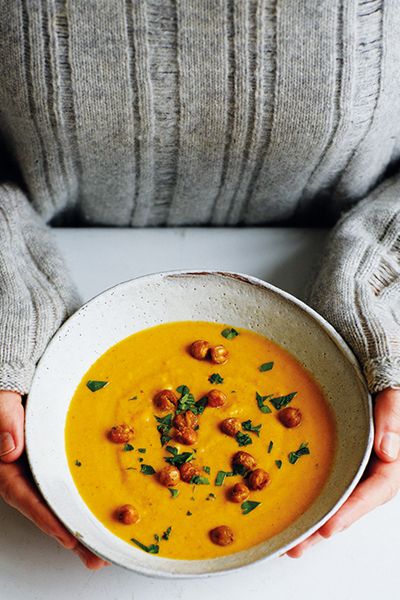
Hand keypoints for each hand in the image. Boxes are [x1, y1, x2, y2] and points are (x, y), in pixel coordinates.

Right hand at [0, 390, 108, 568]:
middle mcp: (20, 465)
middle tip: (94, 556)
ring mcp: (38, 462)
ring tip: (102, 548)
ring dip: (78, 521)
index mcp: (5, 457)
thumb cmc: (13, 378)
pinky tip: (100, 512)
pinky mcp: (54, 455)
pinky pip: (69, 478)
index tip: (68, 537)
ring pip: (58, 496)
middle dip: (69, 532)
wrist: (25, 366)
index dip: (47, 517)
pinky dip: (82, 497)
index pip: (23, 493)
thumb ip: (3, 415)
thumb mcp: (4, 394)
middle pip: (45, 504)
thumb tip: (12, 448)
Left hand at [287, 387, 399, 557]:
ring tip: (286, 540)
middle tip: (297, 546)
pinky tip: (284, 506)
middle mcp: (370, 465)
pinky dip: (305, 494)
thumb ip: (393, 416)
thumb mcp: (393, 392)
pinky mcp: (334, 455)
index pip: (376, 489)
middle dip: (324, 526)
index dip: (352, 511)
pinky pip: (320, 476)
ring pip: (333, 495)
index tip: (329, 527)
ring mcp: (351, 462)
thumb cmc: (382, 375)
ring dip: (312, 518)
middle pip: (350, 503)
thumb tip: (388, 450)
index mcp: (390, 457)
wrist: (367, 362)